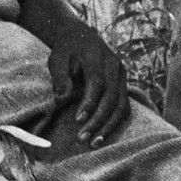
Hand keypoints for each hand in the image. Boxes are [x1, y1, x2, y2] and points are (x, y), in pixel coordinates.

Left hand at [43, 22, 130, 145]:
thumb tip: (61, 99)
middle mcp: (114, 65)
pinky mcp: (123, 84)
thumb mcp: (56, 58)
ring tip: (94, 143)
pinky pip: (124, 106)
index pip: (97, 83)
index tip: (78, 120)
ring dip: (109, 126)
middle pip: (112, 97)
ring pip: (122, 105)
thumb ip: (59, 77)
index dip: (89, 103)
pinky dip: (115, 122)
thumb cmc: (65, 50)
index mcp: (97, 56)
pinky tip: (103, 135)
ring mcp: (122, 75)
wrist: (81, 37)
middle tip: (83, 139)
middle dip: (98, 120)